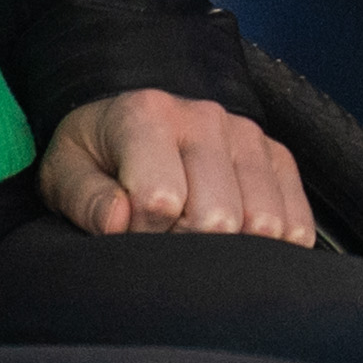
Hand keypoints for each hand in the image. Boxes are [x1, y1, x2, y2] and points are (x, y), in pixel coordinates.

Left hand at [38, 88, 318, 242]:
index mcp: (147, 114)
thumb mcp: (65, 173)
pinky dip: (272, 247)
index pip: (162, 200)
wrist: (132, 121)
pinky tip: (236, 239)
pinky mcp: (278, 157)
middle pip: (219, 218)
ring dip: (230, 247)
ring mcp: (248, 135)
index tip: (126, 228)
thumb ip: (84, 199)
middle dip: (186, 244)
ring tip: (195, 232)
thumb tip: (118, 221)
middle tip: (162, 234)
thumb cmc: (97, 156)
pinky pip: (297, 223)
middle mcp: (205, 117)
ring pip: (264, 224)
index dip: (140, 233)